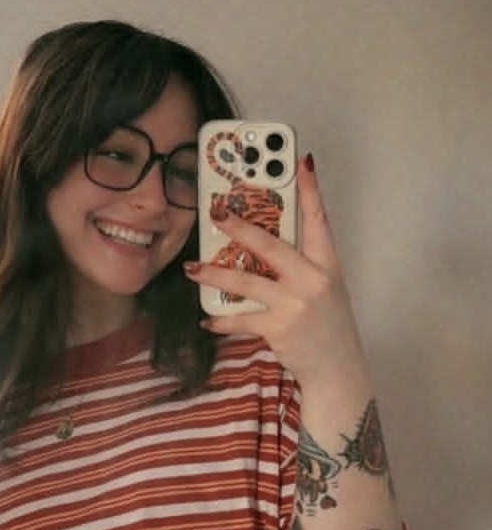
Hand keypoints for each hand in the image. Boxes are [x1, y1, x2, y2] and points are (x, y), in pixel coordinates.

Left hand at [185, 155, 369, 392]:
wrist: (338, 369)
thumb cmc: (327, 325)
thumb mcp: (324, 288)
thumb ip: (300, 265)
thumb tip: (260, 243)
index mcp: (326, 263)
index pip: (318, 218)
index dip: (310, 189)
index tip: (300, 161)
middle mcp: (312, 279)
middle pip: (270, 244)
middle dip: (239, 227)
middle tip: (216, 213)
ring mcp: (295, 303)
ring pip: (245, 281)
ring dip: (214, 274)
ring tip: (191, 269)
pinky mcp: (278, 327)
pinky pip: (241, 320)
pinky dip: (221, 320)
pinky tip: (207, 319)